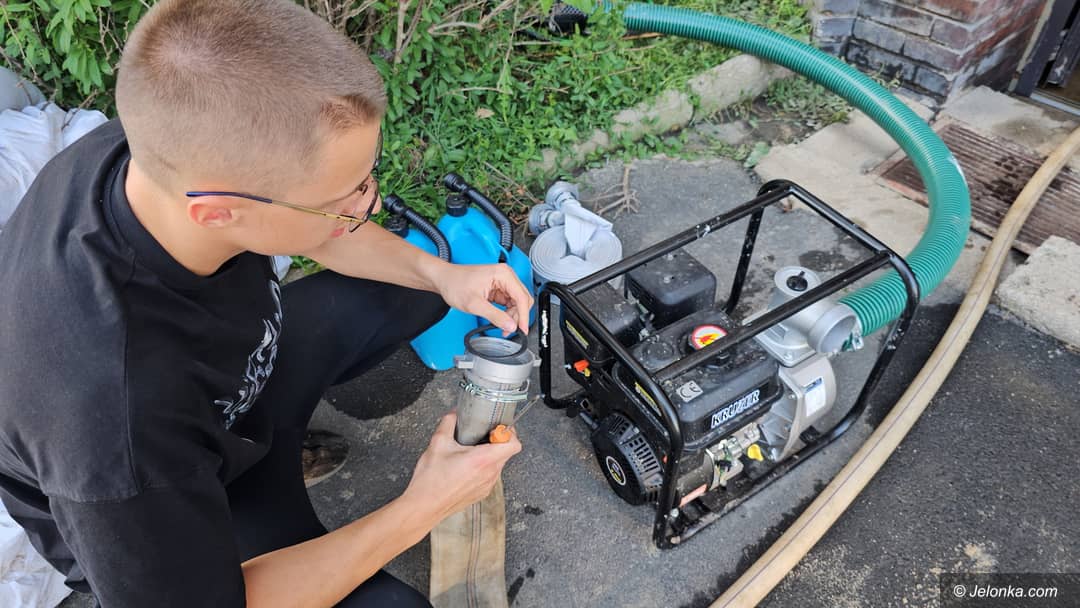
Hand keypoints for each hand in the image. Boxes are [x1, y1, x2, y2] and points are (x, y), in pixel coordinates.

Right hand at [402, 412, 521, 521]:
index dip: (508, 433)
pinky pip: (490, 476)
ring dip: (489, 455)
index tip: (495, 429)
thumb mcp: (438, 443)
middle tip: (479, 436)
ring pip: (498, 464)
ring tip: (470, 452)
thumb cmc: (431, 480)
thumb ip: (448, 423)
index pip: (514, 444)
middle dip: (496, 442)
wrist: (424, 507)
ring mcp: (487, 486)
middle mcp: (489, 474)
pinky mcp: (482, 493)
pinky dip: (483, 468)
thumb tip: (454, 414)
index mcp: (483, 460)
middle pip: (506, 453)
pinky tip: (466, 466)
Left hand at [433, 263, 532, 335]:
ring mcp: (502, 282)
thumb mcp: (474, 304)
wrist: (444, 279)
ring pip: (517, 303)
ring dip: (512, 316)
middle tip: (509, 329)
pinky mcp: (498, 288)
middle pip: (522, 300)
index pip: (522, 298)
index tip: (522, 329)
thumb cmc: (455, 283)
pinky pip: (509, 303)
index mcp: (503, 274)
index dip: (524, 316)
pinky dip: (506, 313)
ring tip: (502, 326)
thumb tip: (510, 326)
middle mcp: (506, 276)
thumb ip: (495, 316)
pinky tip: (500, 320)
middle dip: (517, 317)